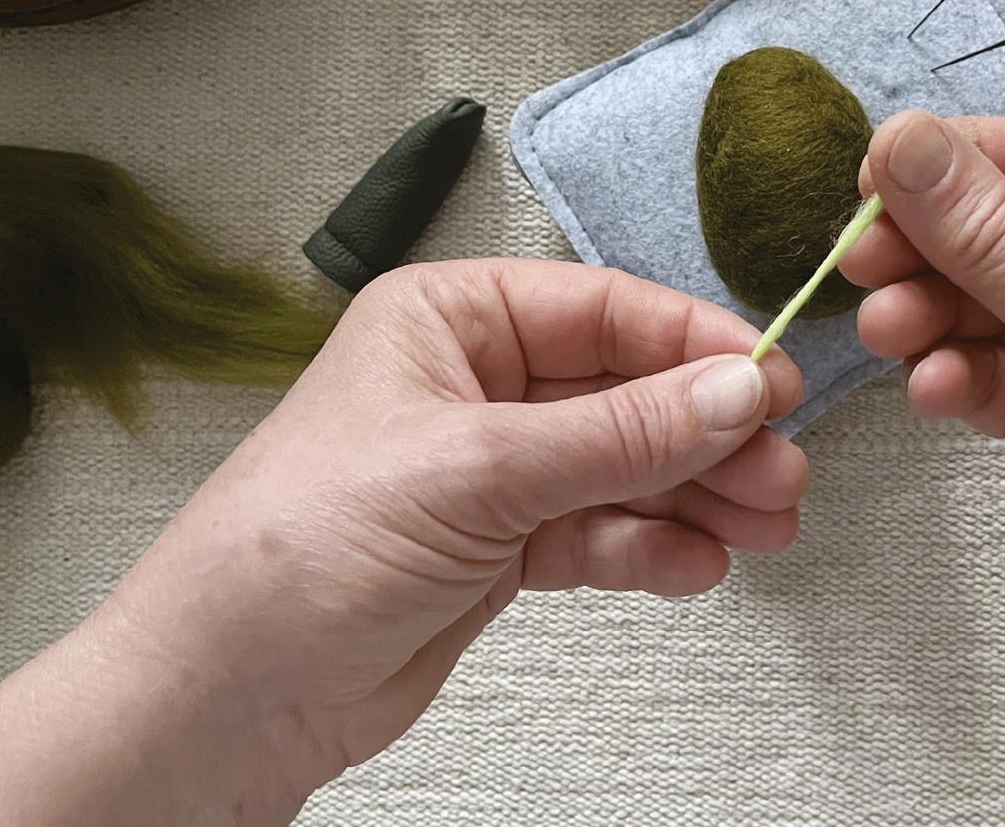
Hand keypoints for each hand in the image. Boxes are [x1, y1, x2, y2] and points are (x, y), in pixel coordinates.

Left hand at [0, 259, 806, 826]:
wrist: (224, 696)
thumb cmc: (301, 547)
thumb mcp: (476, 471)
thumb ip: (618, 434)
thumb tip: (738, 390)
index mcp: (448, 318)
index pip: (601, 309)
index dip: (692, 345)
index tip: (770, 382)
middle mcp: (473, 382)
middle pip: (624, 391)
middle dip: (705, 433)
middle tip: (780, 473)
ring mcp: (488, 470)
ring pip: (622, 466)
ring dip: (695, 495)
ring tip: (764, 528)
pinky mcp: (496, 548)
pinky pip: (597, 532)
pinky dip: (649, 548)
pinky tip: (695, 568)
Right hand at [842, 113, 1004, 826]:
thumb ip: (986, 231)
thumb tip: (903, 142)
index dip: (957, 163)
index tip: (874, 180)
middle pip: (999, 224)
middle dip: (930, 246)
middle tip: (865, 265)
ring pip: (977, 297)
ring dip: (927, 313)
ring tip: (892, 335)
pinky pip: (978, 366)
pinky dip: (949, 374)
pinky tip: (936, 392)